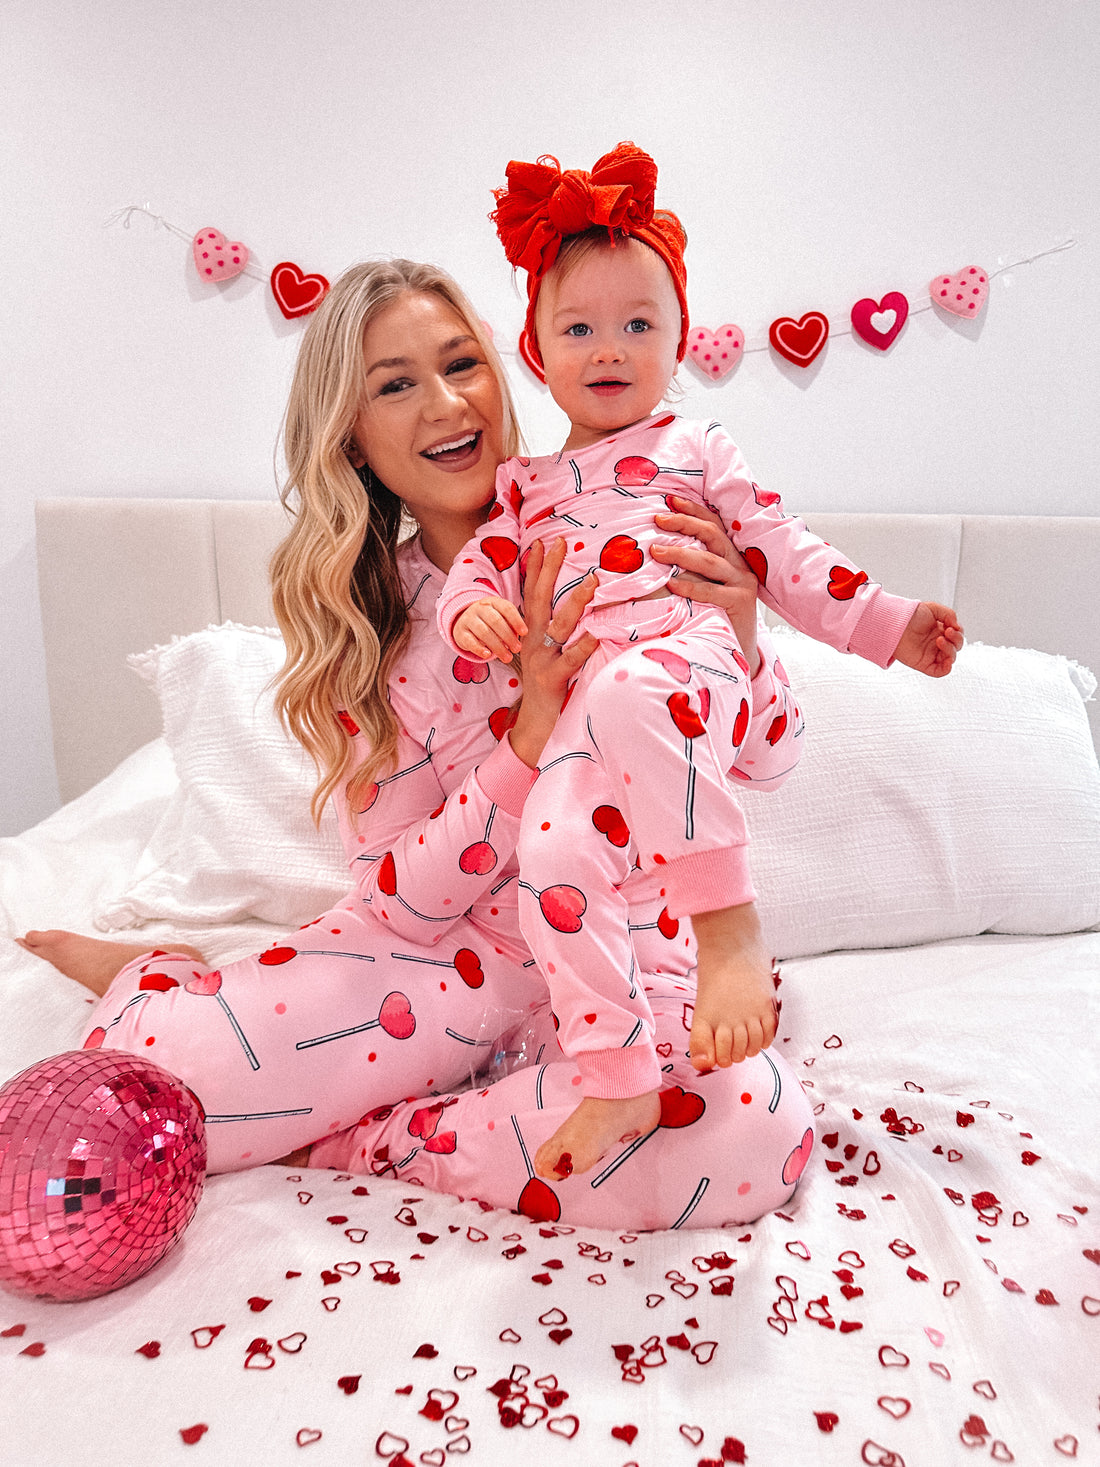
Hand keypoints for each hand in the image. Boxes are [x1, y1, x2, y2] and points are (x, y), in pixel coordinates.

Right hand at [453, 595, 526, 662]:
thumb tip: (521, 637)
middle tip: (517, 649)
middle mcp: (479, 608)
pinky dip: (479, 648)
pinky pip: (469, 641)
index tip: (524, 633)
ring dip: (497, 646)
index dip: (516, 620)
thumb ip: (510, 624)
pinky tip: (488, 655)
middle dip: (508, 636)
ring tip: (507, 657)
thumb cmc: (489, 621)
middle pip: (495, 621)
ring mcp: (468, 619)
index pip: (506, 608)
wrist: (464, 621)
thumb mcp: (500, 616)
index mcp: (493, 602)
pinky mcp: (460, 632)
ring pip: (484, 632)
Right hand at [507, 539, 598, 768]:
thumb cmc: (547, 685)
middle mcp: (532, 641)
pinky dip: (583, 646)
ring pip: (559, 625)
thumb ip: (556, 630)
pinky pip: (570, 660)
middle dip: (550, 570)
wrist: (535, 723)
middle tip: (562, 544)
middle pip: (540, 599)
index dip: (536, 568)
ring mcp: (542, 659)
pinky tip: (597, 634)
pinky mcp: (553, 679)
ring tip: (592, 581)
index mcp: (531, 632)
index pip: (532, 593)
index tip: (542, 542)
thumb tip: (575, 604)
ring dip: (575, 601)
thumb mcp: (546, 652)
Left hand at [651, 495, 761, 672]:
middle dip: (685, 524)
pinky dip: (690, 586)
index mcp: (730, 556)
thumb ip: (690, 570)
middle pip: (712, 535)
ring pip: (710, 561)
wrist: (738, 649)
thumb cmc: (715, 616)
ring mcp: (742, 583)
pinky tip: (672, 584)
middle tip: (658, 520)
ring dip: (681, 554)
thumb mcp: (704, 587)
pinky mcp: (741, 602)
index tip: (669, 502)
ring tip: (656, 551)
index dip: (692, 512)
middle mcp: (739, 565)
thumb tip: (653, 551)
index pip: (713, 525)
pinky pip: (712, 591)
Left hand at [893, 601, 963, 676]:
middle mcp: (936, 643)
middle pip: (956, 647)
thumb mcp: (933, 608)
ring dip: (950, 650)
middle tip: (947, 631)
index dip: (958, 632)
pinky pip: (939, 672)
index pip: (957, 636)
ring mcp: (930, 654)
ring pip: (950, 659)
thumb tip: (957, 625)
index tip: (951, 626)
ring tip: (940, 640)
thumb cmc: (909, 615)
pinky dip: (946, 669)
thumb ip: (949, 614)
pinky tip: (947, 661)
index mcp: (939, 631)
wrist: (895, 622)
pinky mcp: (923, 664)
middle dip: (956, 639)